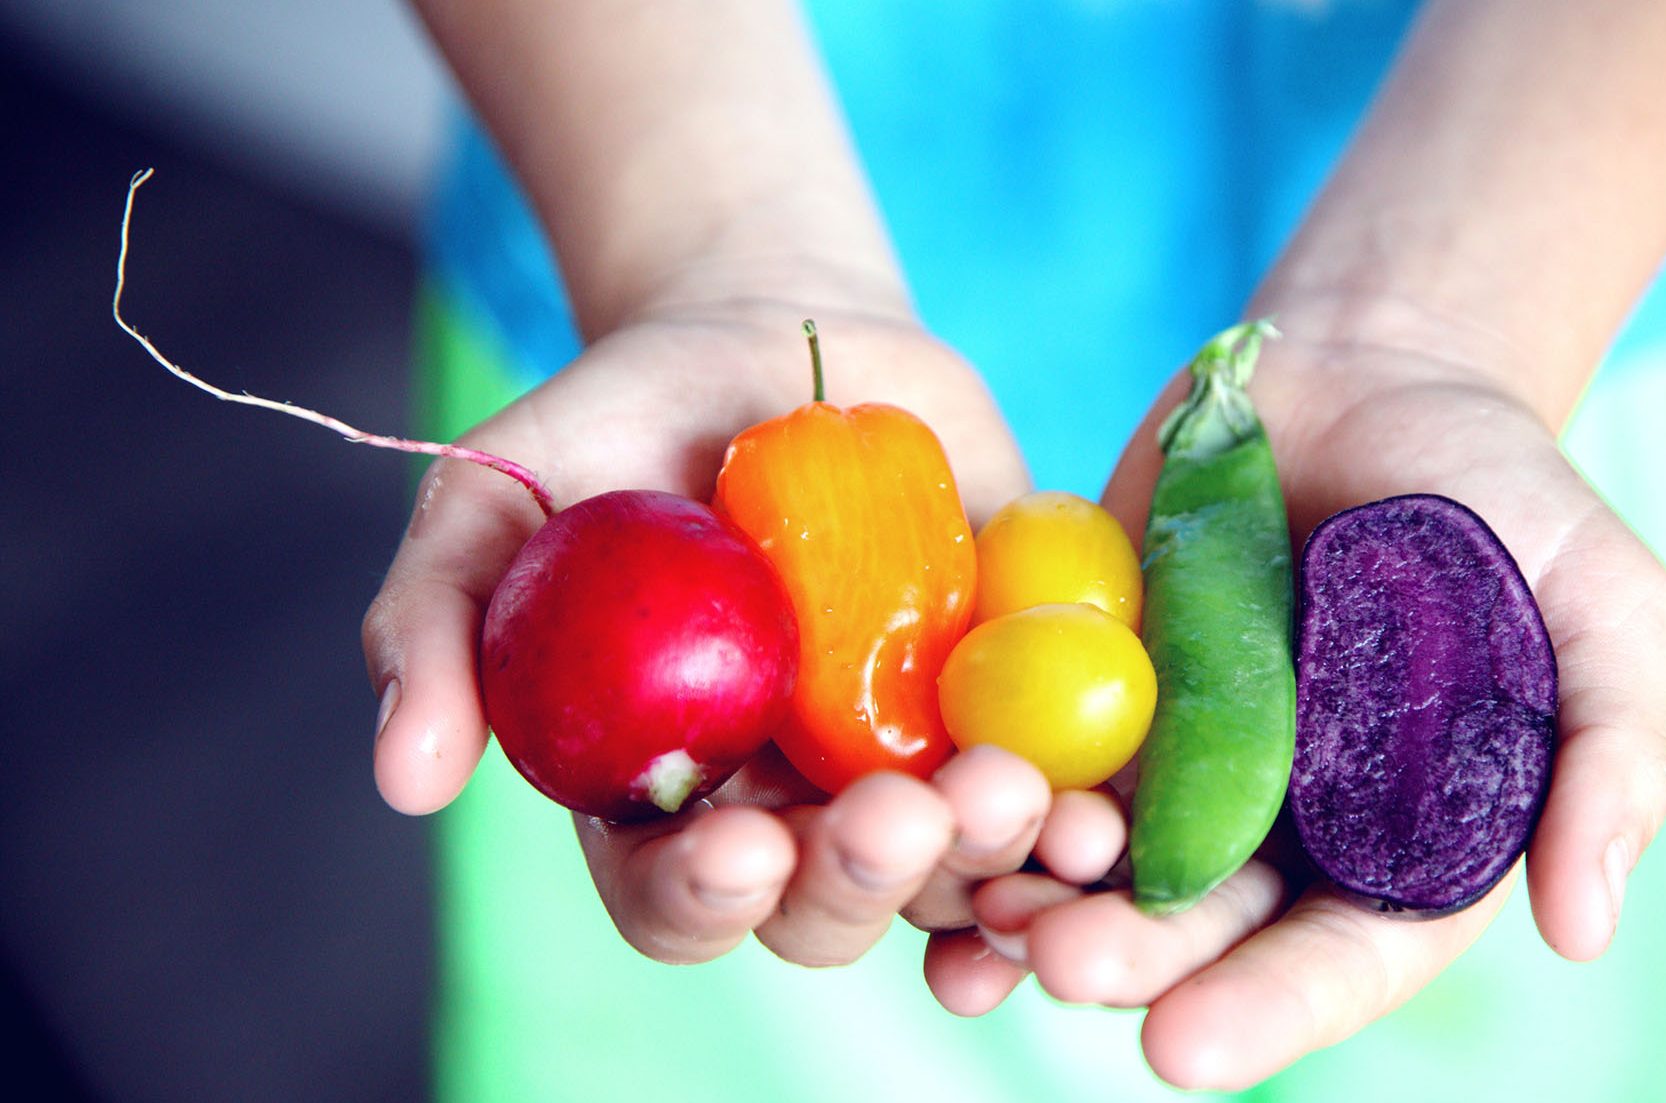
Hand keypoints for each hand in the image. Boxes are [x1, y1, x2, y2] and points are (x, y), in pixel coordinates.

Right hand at [361, 299, 1050, 966]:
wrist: (782, 335)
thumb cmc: (622, 420)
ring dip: (990, 859)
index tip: (743, 842)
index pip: (674, 895)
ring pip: (954, 871)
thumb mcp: (501, 493)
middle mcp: (790, 803)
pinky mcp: (1007, 705)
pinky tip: (1102, 819)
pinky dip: (1080, 821)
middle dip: (864, 880)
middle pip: (827, 907)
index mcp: (663, 789)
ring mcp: (908, 760)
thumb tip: (407, 780)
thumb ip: (440, 621)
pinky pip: (1056, 795)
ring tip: (1017, 793)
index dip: (705, 898)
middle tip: (902, 814)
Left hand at [926, 318, 1665, 1089]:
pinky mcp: (1091, 680)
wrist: (1373, 371)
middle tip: (1059, 965)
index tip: (1183, 1050)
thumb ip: (1613, 752)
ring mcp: (1174, 753)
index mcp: (1398, 841)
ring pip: (1095, 860)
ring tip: (980, 914)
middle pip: (1196, 925)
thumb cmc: (1506, 496)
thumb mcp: (1605, 604)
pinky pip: (1029, 754)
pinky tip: (925, 821)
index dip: (1266, 1009)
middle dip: (1128, 958)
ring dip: (1034, 897)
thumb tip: (1583, 927)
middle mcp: (1277, 823)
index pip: (1338, 956)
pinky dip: (981, 796)